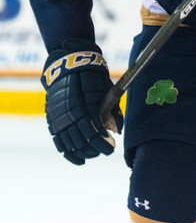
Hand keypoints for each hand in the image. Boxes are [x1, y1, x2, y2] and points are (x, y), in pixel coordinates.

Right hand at [41, 40, 122, 164]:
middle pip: (81, 140)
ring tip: (95, 154)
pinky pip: (58, 139)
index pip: (92, 132)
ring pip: (69, 142)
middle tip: (106, 151)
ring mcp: (57, 116)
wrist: (70, 64)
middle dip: (95, 149)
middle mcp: (67, 113)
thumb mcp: (107, 91)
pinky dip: (67, 152)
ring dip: (83, 152)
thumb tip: (117, 131)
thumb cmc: (94, 78)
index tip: (111, 147)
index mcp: (83, 106)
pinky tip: (78, 159)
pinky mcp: (52, 117)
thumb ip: (112, 112)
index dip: (102, 143)